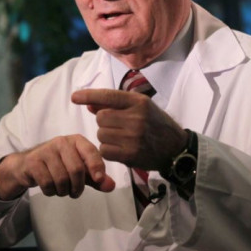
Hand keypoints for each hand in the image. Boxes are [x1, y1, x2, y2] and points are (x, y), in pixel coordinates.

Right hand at [0, 134, 115, 200]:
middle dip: (78, 187)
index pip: (90, 151)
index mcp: (76, 141)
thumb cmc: (58, 166)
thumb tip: (110, 186)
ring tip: (61, 189)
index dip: (97, 166)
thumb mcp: (80, 171)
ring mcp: (46, 150)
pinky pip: (47, 183)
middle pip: (77, 169)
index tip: (99, 179)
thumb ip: (96, 178)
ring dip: (63, 191)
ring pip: (62, 179)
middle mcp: (61, 142)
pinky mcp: (33, 161)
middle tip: (75, 192)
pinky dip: (50, 192)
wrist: (27, 166)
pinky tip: (49, 188)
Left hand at [71, 88, 187, 172]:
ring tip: (123, 137)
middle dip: (104, 122)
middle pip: (101, 117)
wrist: (175, 147)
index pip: (108, 96)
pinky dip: (108, 150)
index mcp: (138, 102)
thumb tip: (88, 104)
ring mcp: (133, 137)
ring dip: (106, 137)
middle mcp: (136, 117)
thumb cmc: (154, 123)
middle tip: (119, 126)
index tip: (74, 96)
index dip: (89, 95)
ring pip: (101, 134)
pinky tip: (121, 149)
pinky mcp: (130, 155)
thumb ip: (114, 104)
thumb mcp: (139, 107)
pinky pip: (104, 150)